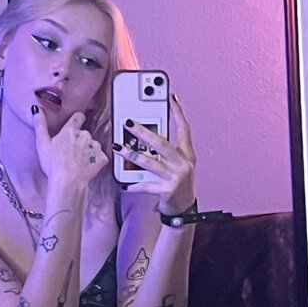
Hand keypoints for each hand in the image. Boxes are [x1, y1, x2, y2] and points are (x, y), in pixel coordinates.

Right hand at [32, 109, 106, 187]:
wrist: (68, 182)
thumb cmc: (54, 165)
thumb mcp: (42, 143)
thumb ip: (40, 125)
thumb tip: (36, 110)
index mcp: (71, 130)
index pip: (78, 117)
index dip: (77, 120)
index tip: (75, 125)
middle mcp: (85, 135)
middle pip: (84, 134)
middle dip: (80, 141)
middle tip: (70, 152)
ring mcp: (95, 146)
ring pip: (93, 145)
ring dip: (88, 151)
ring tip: (77, 162)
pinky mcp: (102, 158)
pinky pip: (100, 157)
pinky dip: (95, 161)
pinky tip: (86, 167)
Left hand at [114, 93, 195, 214]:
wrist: (183, 209)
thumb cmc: (176, 182)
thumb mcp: (177, 164)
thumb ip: (166, 150)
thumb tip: (146, 134)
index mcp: (187, 154)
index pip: (184, 128)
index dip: (178, 112)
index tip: (170, 97)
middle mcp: (184, 163)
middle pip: (161, 143)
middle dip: (143, 132)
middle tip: (128, 123)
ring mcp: (176, 177)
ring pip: (150, 162)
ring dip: (133, 156)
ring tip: (120, 149)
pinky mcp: (167, 191)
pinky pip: (146, 185)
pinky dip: (135, 184)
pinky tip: (125, 184)